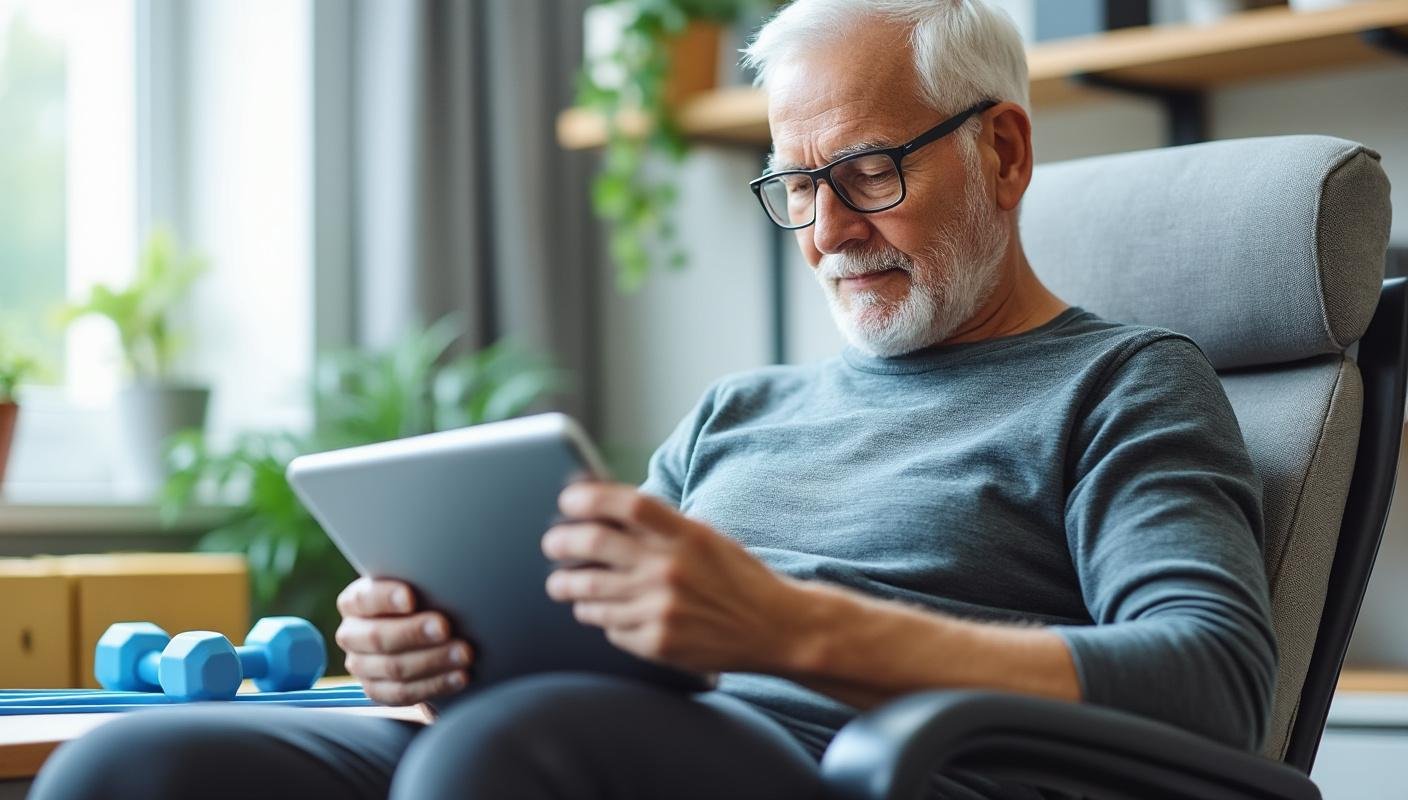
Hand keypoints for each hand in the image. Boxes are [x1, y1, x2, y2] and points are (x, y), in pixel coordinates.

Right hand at [335, 577, 472, 705]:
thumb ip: (420, 583)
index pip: (363, 599)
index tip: (411, 597)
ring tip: (464, 653)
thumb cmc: (420, 600)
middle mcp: (352, 635)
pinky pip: (404, 693)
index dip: (386, 598)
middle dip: (414, 632)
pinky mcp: (377, 691)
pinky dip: (436, 685)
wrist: (417, 635)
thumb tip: (449, 576)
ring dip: (433, 661)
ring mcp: (362, 666)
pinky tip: (460, 677)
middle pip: (377, 637)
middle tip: (445, 627)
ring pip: (393, 668)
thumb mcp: (415, 586)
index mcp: (354, 603)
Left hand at [542, 482, 801, 674]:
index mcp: (685, 534)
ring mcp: (661, 609)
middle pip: (593, 544)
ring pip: (589, 593)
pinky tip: (606, 613)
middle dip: (560, 542)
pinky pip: (610, 628)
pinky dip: (602, 618)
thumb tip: (603, 507)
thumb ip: (660, 525)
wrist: (775, 628)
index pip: (625, 505)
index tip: (567, 500)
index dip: (588, 498)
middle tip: (552, 544)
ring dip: (568, 586)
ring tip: (563, 583)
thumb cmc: (738, 577)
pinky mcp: (657, 643)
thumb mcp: (706, 538)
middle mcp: (670, 569)